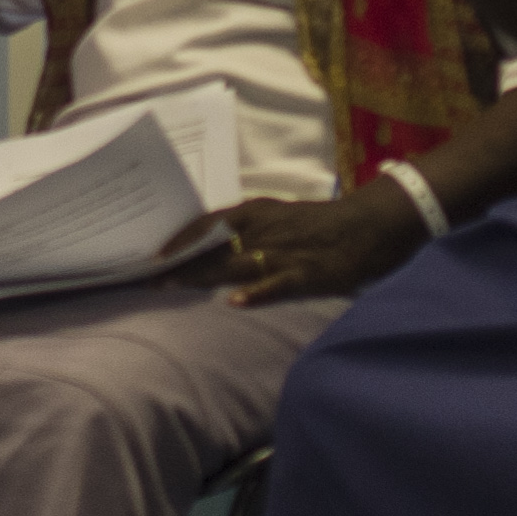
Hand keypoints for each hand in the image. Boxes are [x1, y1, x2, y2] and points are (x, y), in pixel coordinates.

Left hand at [157, 187, 429, 306]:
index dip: (178, 239)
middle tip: (145, 280)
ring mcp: (286, 252)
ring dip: (202, 275)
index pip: (208, 222)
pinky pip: (278, 283)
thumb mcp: (278, 218)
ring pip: (236, 264)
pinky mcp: (308, 272)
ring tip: (172, 287)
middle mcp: (265, 229)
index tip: (150, 255)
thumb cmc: (319, 224)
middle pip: (214, 247)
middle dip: (179, 264)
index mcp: (257, 213)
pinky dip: (257, 292)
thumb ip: (245, 231)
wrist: (371, 224)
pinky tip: (236, 302)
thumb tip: (207, 247)